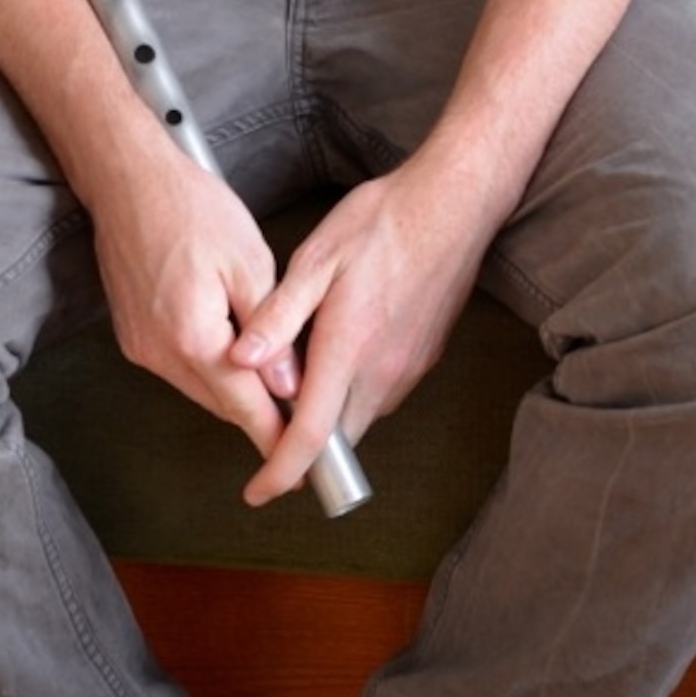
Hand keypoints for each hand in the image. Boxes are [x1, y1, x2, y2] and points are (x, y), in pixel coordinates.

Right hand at [87, 131, 292, 463]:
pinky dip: (209, 367)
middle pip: (222, 405)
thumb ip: (272, 332)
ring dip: (234, 387)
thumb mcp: (250, 263)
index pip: (245, 408)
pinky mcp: (132, 337)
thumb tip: (289, 385)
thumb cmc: (190, 209)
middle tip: (300, 411)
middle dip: (260, 411)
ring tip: (272, 372)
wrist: (128, 182)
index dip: (278, 435)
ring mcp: (140, 348)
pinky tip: (232, 346)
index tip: (303, 458)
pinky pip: (180, 368)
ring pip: (201, 389)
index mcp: (194, 339)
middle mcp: (160, 354)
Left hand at [228, 154, 496, 505]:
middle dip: (304, 449)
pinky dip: (355, 389)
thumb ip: (277, 315)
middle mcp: (383, 370)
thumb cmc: (383, 222)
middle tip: (271, 426)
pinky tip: (342, 348)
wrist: (454, 204)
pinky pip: (382, 393)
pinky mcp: (426, 358)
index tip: (257, 493)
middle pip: (338, 439)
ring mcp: (410, 368)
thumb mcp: (316, 259)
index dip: (279, 473)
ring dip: (331, 413)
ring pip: (361, 416)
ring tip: (305, 367)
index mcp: (348, 349)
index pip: (310, 436)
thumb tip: (241, 361)